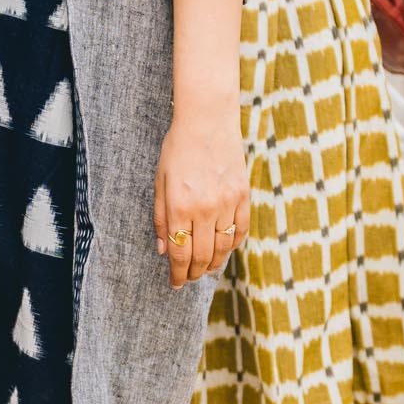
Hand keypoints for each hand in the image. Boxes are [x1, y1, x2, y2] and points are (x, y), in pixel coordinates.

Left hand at [154, 103, 248, 289]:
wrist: (207, 120)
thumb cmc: (178, 149)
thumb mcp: (160, 182)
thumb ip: (161, 218)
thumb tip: (163, 250)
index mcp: (180, 206)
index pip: (180, 253)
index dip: (177, 273)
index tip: (175, 283)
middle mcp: (205, 209)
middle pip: (202, 256)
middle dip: (193, 273)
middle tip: (188, 279)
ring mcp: (227, 203)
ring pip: (223, 248)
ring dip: (214, 264)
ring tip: (205, 269)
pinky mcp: (243, 195)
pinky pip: (241, 230)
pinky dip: (233, 245)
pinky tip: (224, 250)